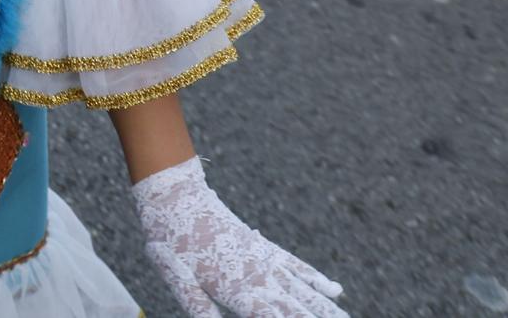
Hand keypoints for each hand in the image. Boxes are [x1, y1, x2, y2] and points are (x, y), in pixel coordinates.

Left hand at [133, 159, 345, 317]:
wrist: (176, 200)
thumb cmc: (171, 245)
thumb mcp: (180, 281)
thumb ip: (200, 309)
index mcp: (240, 291)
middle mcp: (260, 277)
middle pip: (300, 309)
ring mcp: (265, 261)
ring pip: (305, 291)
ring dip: (328, 308)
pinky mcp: (264, 248)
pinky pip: (297, 266)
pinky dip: (317, 279)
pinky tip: (335, 289)